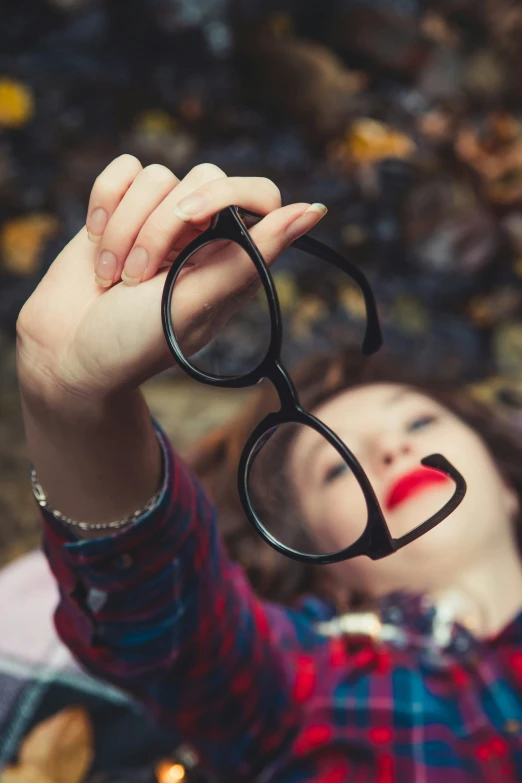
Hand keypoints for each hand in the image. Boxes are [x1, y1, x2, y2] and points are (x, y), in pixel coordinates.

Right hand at [16, 155, 326, 404]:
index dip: (226, 194)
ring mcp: (160, 218)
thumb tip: (314, 210)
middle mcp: (203, 234)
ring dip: (125, 229)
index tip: (190, 220)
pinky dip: (104, 204)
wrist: (67, 355)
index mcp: (233, 259)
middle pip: (202, 178)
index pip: (259, 194)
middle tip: (139, 280)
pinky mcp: (121, 207)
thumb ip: (251, 257)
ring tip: (114, 278)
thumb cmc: (136, 342)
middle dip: (160, 228)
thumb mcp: (196, 303)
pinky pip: (123, 170)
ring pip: (156, 176)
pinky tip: (97, 245)